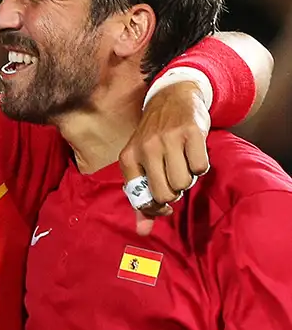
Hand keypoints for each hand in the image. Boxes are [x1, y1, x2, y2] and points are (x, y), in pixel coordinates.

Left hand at [119, 81, 210, 234]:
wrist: (171, 97)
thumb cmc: (154, 137)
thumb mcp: (140, 163)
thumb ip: (141, 198)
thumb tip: (142, 231)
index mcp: (128, 158)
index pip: (141, 199)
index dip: (156, 207)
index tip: (165, 202)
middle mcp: (145, 148)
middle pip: (165, 194)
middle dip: (174, 192)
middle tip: (174, 178)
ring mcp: (167, 139)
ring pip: (183, 183)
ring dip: (188, 179)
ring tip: (182, 163)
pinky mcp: (190, 132)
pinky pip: (201, 167)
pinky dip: (201, 166)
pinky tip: (193, 153)